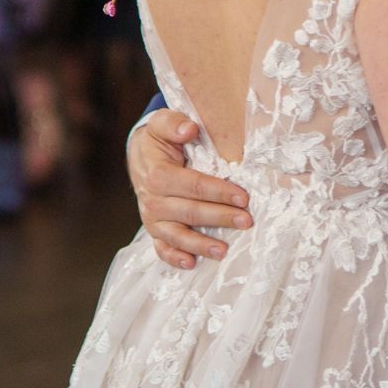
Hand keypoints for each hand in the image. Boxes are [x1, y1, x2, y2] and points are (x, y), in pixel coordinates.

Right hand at [128, 110, 252, 268]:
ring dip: (201, 244)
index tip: (243, 196)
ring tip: (224, 251)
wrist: (140, 156)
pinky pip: (162, 248)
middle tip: (247, 221)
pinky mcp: (154, 230)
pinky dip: (174, 258)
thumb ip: (174, 123)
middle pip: (190, 212)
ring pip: (177, 235)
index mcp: (157, 174)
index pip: (193, 185)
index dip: (218, 191)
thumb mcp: (161, 123)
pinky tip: (191, 264)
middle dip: (220, 217)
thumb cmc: (158, 140)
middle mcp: (152, 200)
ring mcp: (152, 218)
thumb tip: (190, 129)